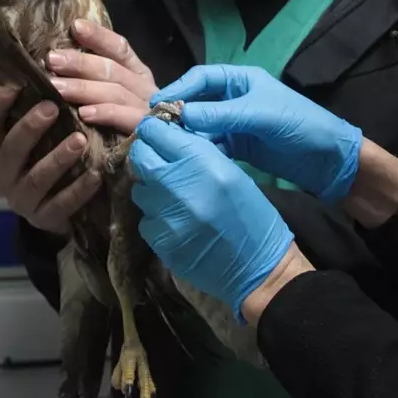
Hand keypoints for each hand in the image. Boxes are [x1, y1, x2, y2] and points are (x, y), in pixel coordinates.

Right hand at [0, 87, 100, 235]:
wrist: (54, 211)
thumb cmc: (44, 158)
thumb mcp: (35, 137)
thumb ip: (36, 110)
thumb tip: (49, 64)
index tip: (13, 87)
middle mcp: (3, 175)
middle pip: (10, 151)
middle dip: (29, 129)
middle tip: (52, 107)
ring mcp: (22, 199)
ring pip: (37, 179)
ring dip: (57, 158)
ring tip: (79, 140)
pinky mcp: (44, 219)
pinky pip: (61, 205)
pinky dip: (79, 190)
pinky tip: (96, 174)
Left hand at [47, 19, 157, 133]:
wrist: (163, 162)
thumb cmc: (127, 131)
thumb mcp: (114, 101)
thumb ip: (97, 82)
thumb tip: (60, 61)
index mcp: (138, 76)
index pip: (120, 49)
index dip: (99, 36)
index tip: (75, 26)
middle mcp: (146, 89)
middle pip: (113, 69)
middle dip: (80, 62)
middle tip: (51, 59)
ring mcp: (149, 111)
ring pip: (116, 91)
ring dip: (83, 87)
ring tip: (55, 86)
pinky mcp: (148, 134)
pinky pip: (127, 119)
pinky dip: (106, 114)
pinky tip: (84, 113)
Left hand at [130, 117, 294, 321]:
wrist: (258, 267)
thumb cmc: (252, 215)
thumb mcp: (231, 172)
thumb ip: (197, 153)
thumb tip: (168, 138)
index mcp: (203, 162)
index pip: (157, 133)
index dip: (154, 131)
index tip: (156, 134)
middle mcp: (179, 184)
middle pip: (140, 157)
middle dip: (147, 156)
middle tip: (159, 164)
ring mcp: (166, 215)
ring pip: (140, 190)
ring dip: (151, 190)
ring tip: (173, 198)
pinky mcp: (159, 241)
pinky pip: (146, 220)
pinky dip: (156, 219)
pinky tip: (176, 223)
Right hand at [152, 66, 361, 203]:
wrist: (329, 160)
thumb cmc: (300, 125)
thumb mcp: (261, 116)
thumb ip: (221, 115)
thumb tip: (180, 114)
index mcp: (242, 80)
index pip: (202, 78)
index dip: (179, 89)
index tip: (157, 104)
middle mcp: (235, 98)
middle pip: (197, 101)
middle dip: (177, 113)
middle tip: (155, 128)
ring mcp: (235, 123)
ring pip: (201, 125)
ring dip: (186, 133)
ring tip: (166, 145)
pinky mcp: (238, 146)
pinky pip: (212, 145)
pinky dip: (199, 150)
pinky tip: (188, 158)